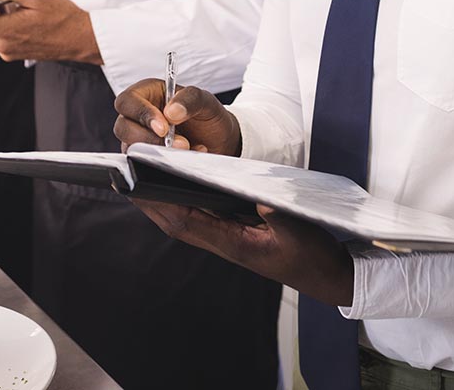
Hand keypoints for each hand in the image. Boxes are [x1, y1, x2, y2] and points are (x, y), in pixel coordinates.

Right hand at [114, 79, 241, 154]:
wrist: (220, 142)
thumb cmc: (207, 116)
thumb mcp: (205, 101)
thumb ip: (190, 99)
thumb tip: (171, 112)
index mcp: (147, 94)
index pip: (127, 100)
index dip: (141, 113)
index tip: (164, 127)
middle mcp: (138, 117)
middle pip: (123, 127)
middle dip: (150, 138)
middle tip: (179, 142)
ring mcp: (139, 139)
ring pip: (131, 148)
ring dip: (157, 152)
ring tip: (187, 149)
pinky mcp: (144, 158)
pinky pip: (142, 164)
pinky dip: (162, 164)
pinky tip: (185, 159)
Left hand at [133, 200, 354, 306]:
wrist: (326, 276)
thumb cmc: (312, 257)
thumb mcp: (299, 233)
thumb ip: (277, 215)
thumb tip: (259, 199)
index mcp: (234, 244)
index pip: (188, 222)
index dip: (161, 204)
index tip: (140, 186)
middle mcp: (225, 244)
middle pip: (177, 222)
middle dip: (151, 202)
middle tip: (127, 178)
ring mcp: (228, 241)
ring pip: (186, 221)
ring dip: (163, 203)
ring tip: (142, 179)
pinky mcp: (234, 235)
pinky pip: (202, 219)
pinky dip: (184, 203)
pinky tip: (177, 187)